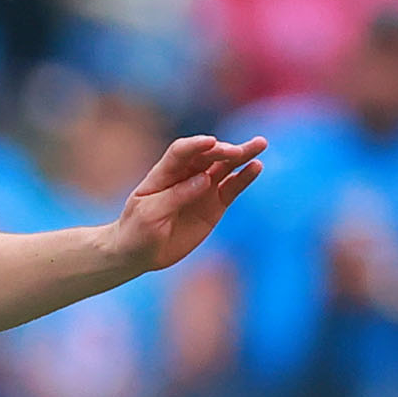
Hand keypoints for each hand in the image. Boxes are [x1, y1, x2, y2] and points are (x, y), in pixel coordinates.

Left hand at [115, 134, 267, 275]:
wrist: (138, 253)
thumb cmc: (137, 231)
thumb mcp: (150, 214)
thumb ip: (176, 195)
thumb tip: (205, 179)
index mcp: (163, 173)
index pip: (181, 152)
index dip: (196, 145)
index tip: (211, 142)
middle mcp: (185, 175)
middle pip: (207, 155)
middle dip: (223, 150)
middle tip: (238, 151)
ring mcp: (201, 188)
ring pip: (224, 166)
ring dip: (241, 154)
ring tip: (260, 144)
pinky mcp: (214, 204)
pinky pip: (232, 187)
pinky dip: (244, 177)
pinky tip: (256, 167)